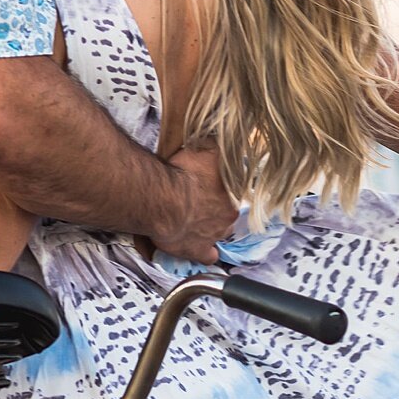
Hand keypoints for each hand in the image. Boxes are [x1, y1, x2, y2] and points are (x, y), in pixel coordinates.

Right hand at [156, 145, 237, 262]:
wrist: (164, 200)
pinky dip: (204, 253)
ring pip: (219, 233)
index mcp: (232, 193)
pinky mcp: (197, 250)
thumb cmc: (184, 174)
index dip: (222, 190)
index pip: (234, 193)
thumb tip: (225, 143)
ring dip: (211, 229)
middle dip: (218, 209)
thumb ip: (218, 148)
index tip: (210, 187)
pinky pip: (207, 256)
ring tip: (197, 223)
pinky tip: (198, 248)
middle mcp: (227, 216)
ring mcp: (213, 235)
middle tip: (201, 203)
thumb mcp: (206, 150)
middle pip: (228, 214)